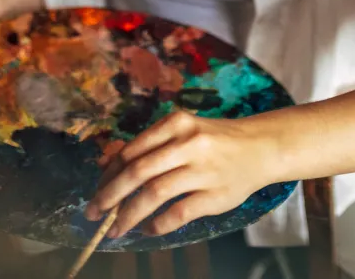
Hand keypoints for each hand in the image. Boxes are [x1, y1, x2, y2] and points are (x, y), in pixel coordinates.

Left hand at [85, 111, 278, 237]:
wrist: (260, 147)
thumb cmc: (214, 141)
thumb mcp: (184, 131)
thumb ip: (152, 146)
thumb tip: (110, 170)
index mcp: (175, 124)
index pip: (131, 151)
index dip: (108, 175)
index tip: (96, 192)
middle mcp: (187, 143)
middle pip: (137, 172)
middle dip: (110, 196)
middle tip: (94, 214)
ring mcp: (202, 170)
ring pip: (155, 194)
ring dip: (129, 215)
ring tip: (116, 229)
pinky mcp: (215, 195)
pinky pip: (179, 213)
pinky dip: (158, 225)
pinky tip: (148, 230)